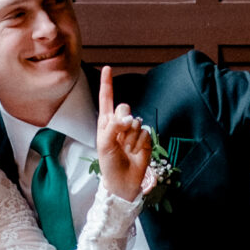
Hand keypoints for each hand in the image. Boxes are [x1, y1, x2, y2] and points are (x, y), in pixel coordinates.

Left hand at [95, 65, 153, 200]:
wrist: (123, 181)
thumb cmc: (109, 163)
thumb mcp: (104, 144)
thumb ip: (113, 127)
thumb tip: (128, 116)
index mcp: (106, 122)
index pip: (106, 99)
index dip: (107, 84)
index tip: (107, 68)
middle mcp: (120, 123)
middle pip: (124, 107)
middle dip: (122, 121)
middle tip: (119, 137)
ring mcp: (133, 130)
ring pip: (136, 121)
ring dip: (130, 137)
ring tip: (126, 149)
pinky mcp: (145, 138)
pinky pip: (145, 132)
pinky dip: (139, 143)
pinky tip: (135, 152)